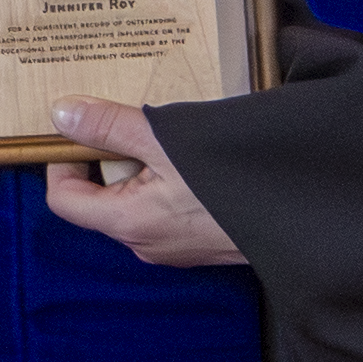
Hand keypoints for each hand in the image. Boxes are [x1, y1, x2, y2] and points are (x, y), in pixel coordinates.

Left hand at [41, 99, 245, 267]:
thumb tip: (61, 114)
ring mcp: (173, 247)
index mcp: (127, 223)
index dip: (63, 162)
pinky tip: (193, 160)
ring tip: (167, 140)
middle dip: (109, 160)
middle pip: (99, 198)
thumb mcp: (166, 141)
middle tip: (136, 128)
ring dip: (141, 170)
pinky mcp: (198, 244)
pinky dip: (165, 184)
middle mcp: (145, 243)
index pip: (64, 199)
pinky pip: (162, 211)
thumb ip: (110, 127)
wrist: (300, 214)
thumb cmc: (234, 180)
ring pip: (133, 202)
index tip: (82, 131)